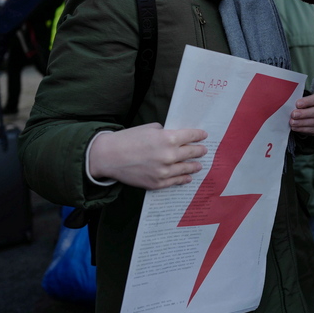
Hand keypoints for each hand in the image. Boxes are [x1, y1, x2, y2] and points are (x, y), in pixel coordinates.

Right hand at [88, 124, 207, 189]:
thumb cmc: (128, 139)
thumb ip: (165, 133)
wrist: (109, 156)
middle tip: (204, 150)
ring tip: (199, 165)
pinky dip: (184, 179)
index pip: (191, 136)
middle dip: (199, 150)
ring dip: (194, 166)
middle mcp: (169, 155)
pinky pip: (176, 181)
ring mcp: (164, 171)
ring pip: (186, 168)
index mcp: (168, 138)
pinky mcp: (157, 183)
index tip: (204, 135)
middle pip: (191, 152)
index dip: (199, 135)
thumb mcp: (150, 129)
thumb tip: (177, 137)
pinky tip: (188, 177)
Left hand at [291, 88, 313, 137]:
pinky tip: (295, 128)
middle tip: (294, 114)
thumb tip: (292, 106)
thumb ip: (301, 100)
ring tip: (292, 122)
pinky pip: (313, 130)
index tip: (297, 104)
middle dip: (304, 114)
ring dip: (302, 123)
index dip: (307, 102)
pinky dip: (303, 129)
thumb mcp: (306, 96)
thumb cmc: (308, 101)